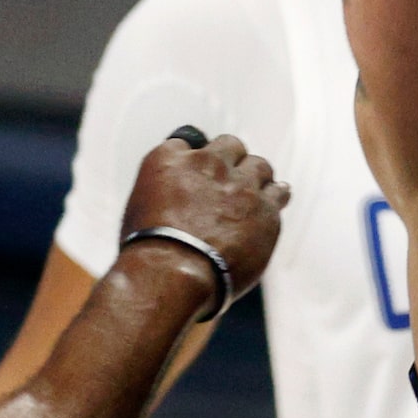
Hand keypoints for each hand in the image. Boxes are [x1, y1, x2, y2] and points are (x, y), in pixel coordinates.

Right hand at [119, 131, 286, 308]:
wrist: (171, 273)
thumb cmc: (148, 252)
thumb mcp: (138, 212)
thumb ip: (162, 195)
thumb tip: (177, 202)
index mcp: (169, 160)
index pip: (185, 143)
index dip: (193, 159)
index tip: (196, 174)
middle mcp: (207, 163)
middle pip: (229, 145)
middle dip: (231, 160)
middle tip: (229, 181)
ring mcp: (239, 184)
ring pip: (259, 165)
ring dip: (256, 177)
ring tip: (253, 194)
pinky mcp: (265, 208)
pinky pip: (279, 192)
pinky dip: (275, 196)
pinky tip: (275, 200)